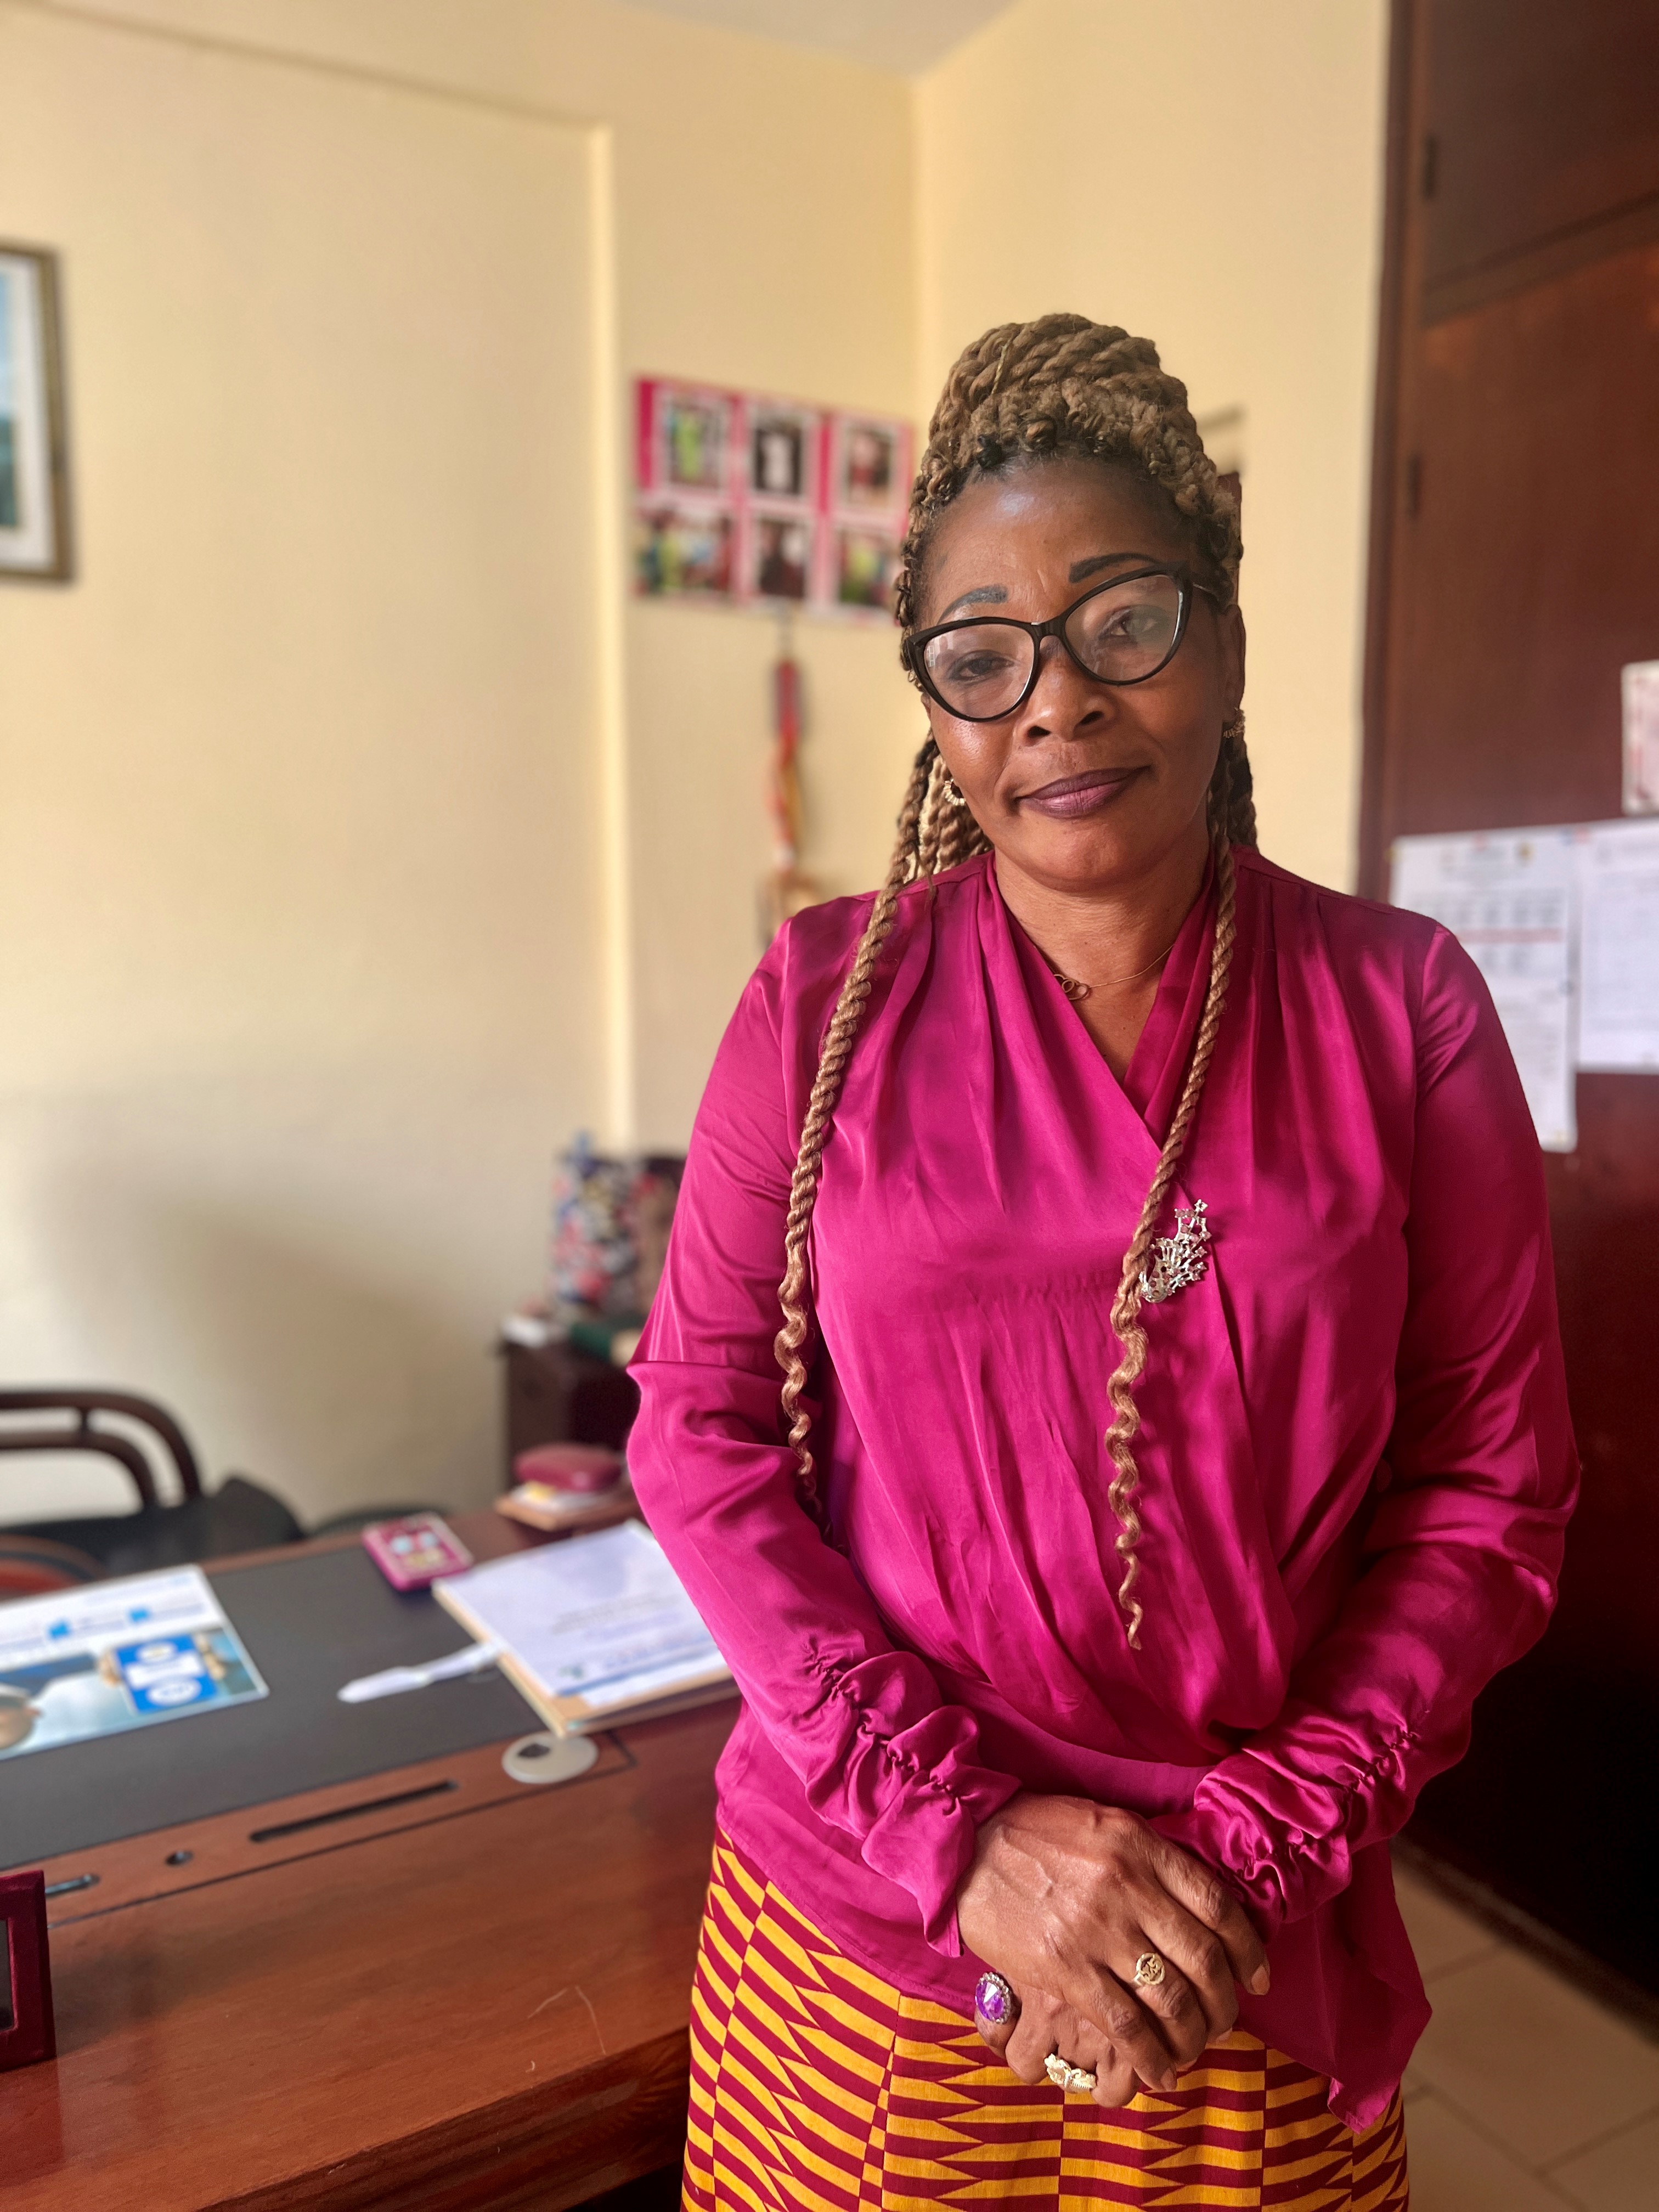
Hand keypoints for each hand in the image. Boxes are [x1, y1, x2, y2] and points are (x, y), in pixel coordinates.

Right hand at [956, 1793, 1269, 2092]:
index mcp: (1141, 1846)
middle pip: (1204, 1959)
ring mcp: (1097, 1930)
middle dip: (1226, 2003)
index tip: (1258, 1977)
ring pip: (1171, 1998)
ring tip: (1196, 2048)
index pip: (1218, 1906)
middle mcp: (1127, 1886)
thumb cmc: (1037, 1831)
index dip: (1249, 1950)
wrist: (965, 1843)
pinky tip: (1161, 2073)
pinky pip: (1125, 2026)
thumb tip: (1198, 1903)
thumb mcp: (1105, 1824)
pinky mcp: (1064, 1968)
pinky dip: (1152, 2058)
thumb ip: (1153, 1858)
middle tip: (1228, 2022)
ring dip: (1195, 2035)